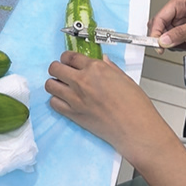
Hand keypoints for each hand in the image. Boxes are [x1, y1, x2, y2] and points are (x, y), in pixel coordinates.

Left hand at [46, 52, 178, 166]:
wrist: (135, 128)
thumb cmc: (135, 106)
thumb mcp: (125, 79)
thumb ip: (110, 68)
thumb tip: (103, 61)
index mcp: (96, 68)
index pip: (70, 56)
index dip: (66, 57)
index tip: (67, 60)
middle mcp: (82, 81)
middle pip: (55, 68)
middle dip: (57, 68)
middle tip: (62, 72)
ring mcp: (75, 98)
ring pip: (50, 85)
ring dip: (54, 83)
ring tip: (61, 86)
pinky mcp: (73, 114)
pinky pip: (53, 103)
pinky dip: (56, 100)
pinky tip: (64, 100)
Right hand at [148, 0, 185, 51]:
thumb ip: (182, 32)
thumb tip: (165, 39)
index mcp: (182, 0)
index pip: (161, 16)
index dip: (156, 31)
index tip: (155, 43)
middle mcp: (182, 10)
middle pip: (162, 26)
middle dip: (162, 38)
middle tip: (163, 48)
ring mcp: (185, 23)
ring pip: (168, 35)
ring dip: (171, 43)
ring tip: (179, 46)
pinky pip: (177, 41)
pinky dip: (179, 46)